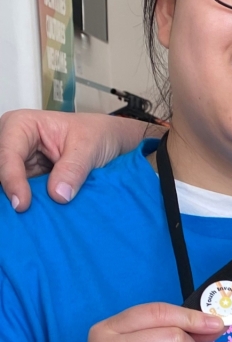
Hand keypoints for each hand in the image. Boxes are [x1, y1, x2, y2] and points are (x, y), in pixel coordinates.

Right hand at [0, 110, 151, 212]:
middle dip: (10, 190)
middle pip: (3, 171)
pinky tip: (36, 214)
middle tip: (23, 211)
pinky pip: (21, 194)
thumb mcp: (90, 147)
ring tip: (31, 215)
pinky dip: (29, 203)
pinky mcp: (27, 178)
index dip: (12, 180)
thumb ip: (73, 169)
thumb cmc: (98, 134)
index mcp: (21, 125)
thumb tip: (58, 195)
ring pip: (8, 185)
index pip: (7, 155)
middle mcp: (12, 143)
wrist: (111, 141)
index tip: (22, 204)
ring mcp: (18, 162)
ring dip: (20, 199)